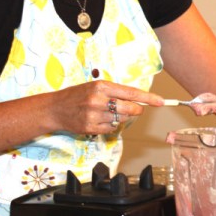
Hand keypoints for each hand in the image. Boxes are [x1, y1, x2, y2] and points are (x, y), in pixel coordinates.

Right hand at [48, 80, 163, 134]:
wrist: (54, 108)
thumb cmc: (76, 95)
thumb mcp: (94, 86)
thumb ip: (114, 92)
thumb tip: (136, 99)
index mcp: (102, 86)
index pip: (131, 93)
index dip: (148, 98)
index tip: (160, 101)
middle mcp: (99, 100)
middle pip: (130, 109)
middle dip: (136, 110)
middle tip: (136, 109)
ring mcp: (95, 115)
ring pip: (121, 120)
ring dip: (120, 117)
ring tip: (108, 112)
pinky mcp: (91, 127)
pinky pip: (111, 129)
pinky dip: (110, 126)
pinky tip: (99, 120)